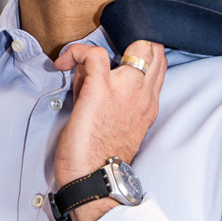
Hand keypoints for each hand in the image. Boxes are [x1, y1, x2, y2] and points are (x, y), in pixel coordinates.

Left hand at [53, 40, 165, 220]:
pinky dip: (75, 51)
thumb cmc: (99, 157)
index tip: (116, 56)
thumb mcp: (120, 124)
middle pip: (153, 48)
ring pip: (134, 44)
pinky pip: (92, 53)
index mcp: (149, 104)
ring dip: (102, 48)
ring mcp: (125, 89)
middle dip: (128, 41)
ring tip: (80, 65)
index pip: (158, 62)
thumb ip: (114, 97)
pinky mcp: (100, 89)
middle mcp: (143, 94)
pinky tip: (63, 63)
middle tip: (100, 56)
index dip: (140, 50)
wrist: (94, 180)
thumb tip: (89, 74)